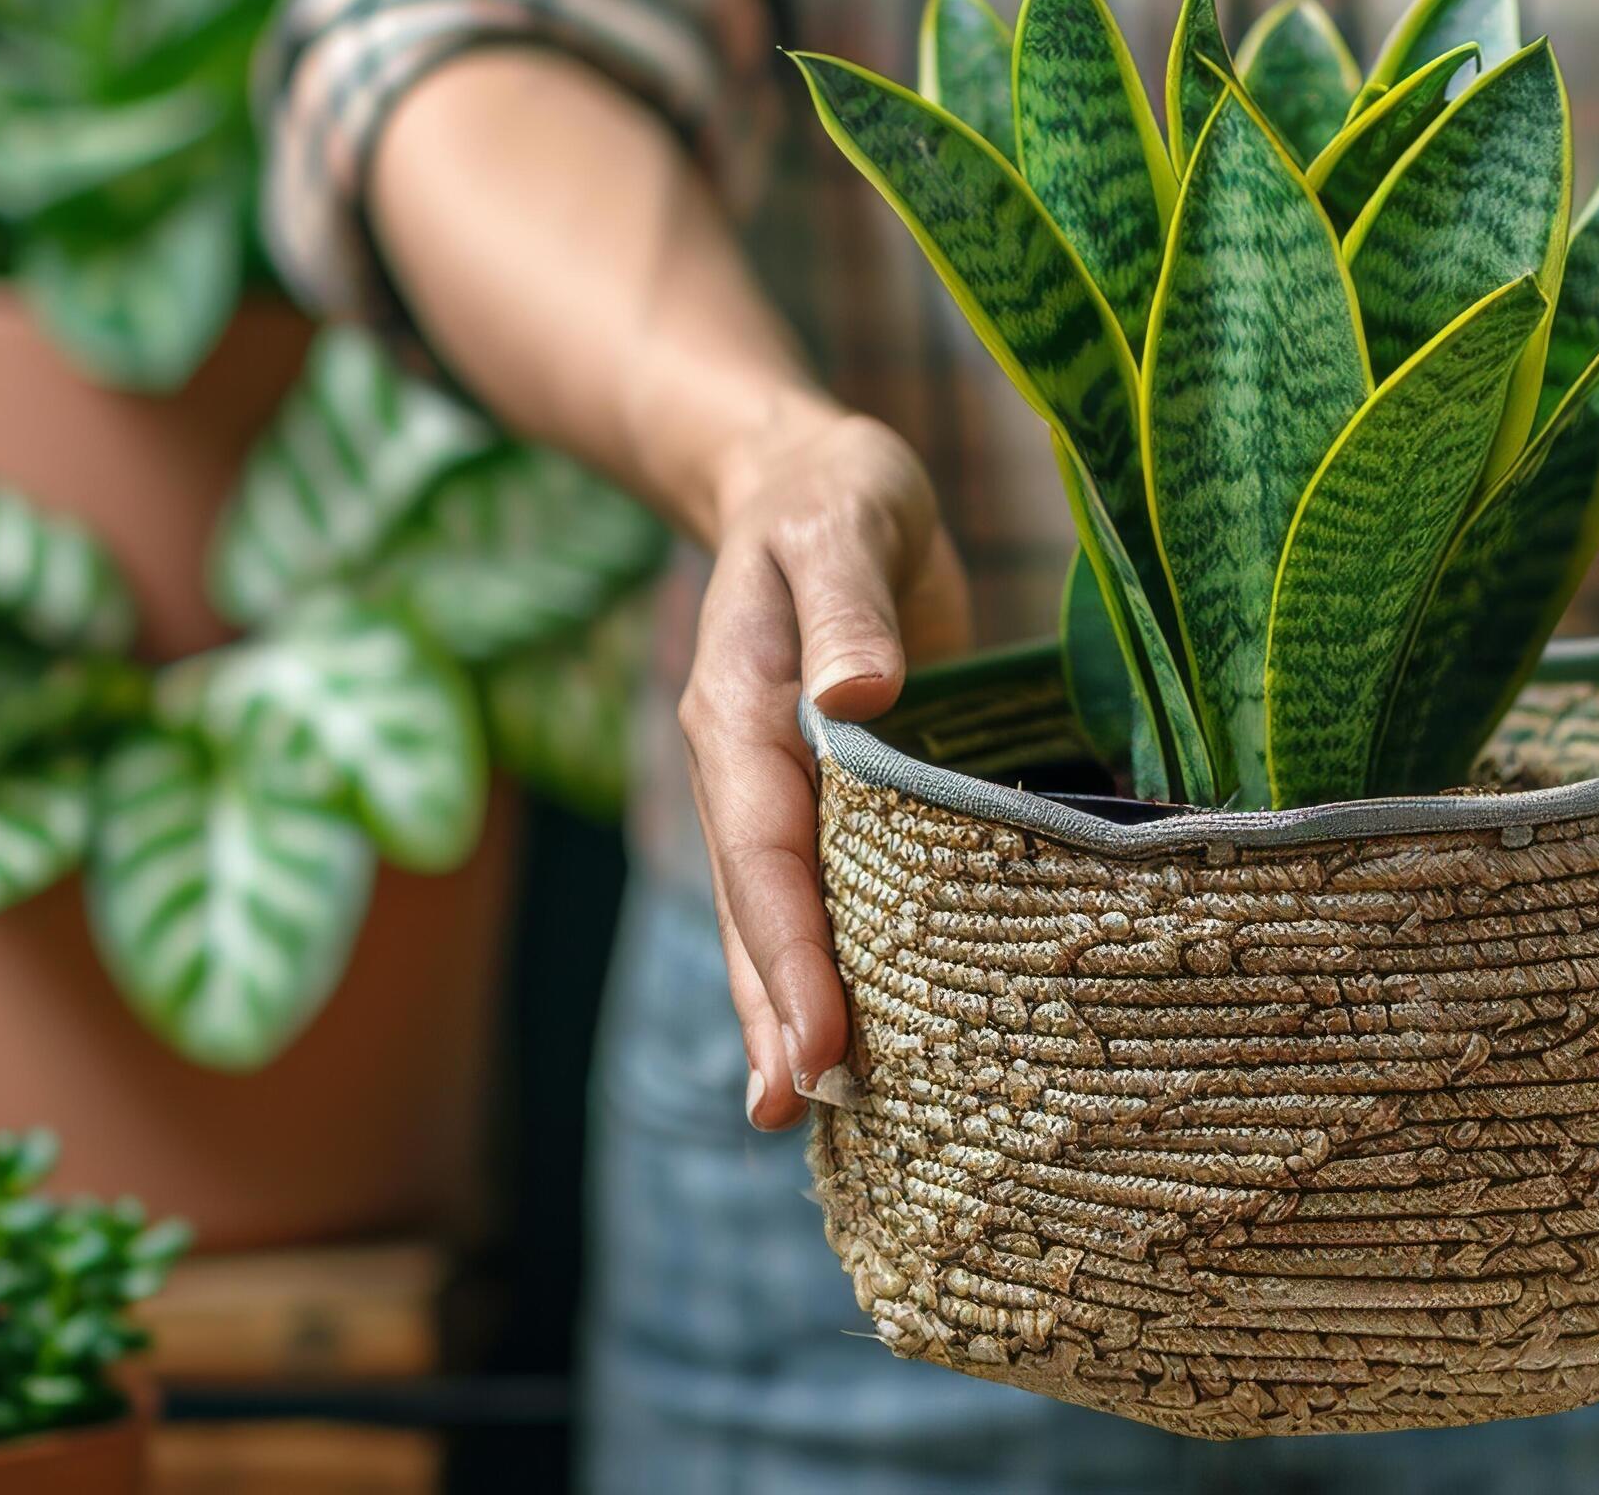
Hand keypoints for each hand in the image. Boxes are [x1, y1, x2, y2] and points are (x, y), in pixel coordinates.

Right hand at [677, 402, 971, 1130]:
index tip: (821, 1038)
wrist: (805, 483)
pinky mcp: (819, 800)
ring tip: (798, 1115)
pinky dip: (816, 970)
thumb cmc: (836, 496)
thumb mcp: (844, 522)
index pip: (764, 845)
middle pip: (750, 906)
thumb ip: (849, 604)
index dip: (788, 947)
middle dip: (772, 1010)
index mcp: (740, 708)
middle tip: (794, 1112)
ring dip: (780, 1011)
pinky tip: (842, 1045)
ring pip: (767, 918)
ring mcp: (774, 791)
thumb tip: (858, 695)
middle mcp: (743, 766)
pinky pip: (808, 897)